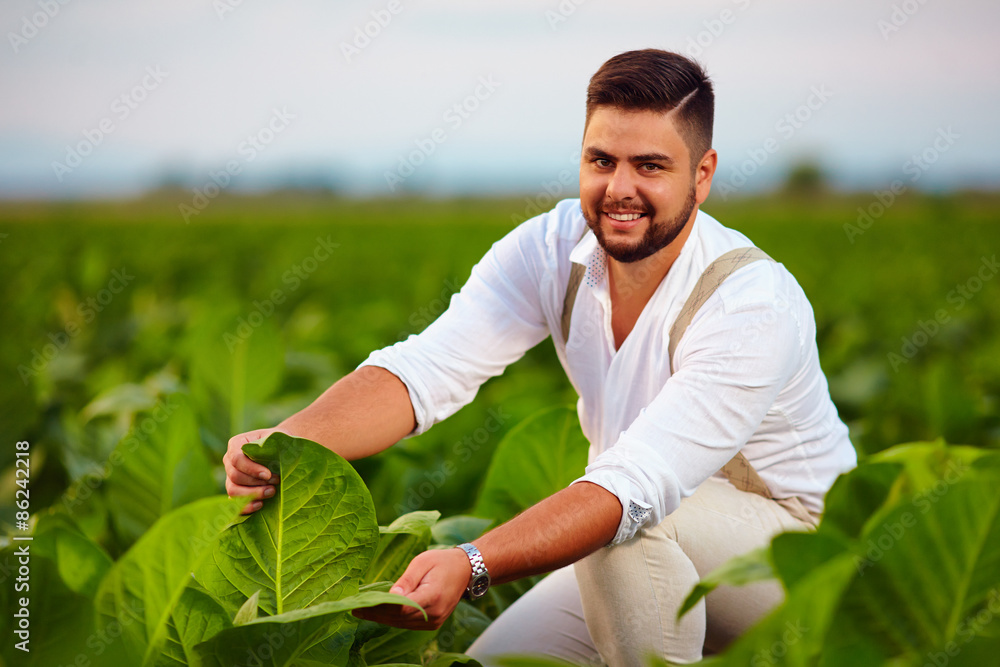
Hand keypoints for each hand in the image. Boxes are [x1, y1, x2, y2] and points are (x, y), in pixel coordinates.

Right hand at [224, 428, 280, 513]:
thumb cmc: (280, 443)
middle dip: (256, 482)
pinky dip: (246, 506)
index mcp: (236, 444)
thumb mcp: (279, 438)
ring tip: (271, 492)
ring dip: (252, 494)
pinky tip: (261, 504)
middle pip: (235, 476)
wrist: (282, 451)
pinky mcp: (235, 490)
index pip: (237, 459)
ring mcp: (230, 477)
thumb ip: (274, 444)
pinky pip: (234, 503)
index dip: (251, 469)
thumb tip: (269, 460)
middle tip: (275, 482)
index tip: (268, 475)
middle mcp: (229, 461)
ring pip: (233, 490)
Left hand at [353, 548, 470, 629]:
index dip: (379, 607)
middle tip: (354, 608)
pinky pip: (408, 623)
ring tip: (361, 610)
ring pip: (402, 623)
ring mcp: (435, 621)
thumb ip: (406, 580)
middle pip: (398, 618)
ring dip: (381, 618)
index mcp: (432, 597)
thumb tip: (390, 595)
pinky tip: (379, 613)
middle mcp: (434, 614)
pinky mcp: (433, 624)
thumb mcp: (422, 562)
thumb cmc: (442, 561)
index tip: (360, 603)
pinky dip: (393, 618)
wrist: (466, 570)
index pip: (400, 607)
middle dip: (375, 613)